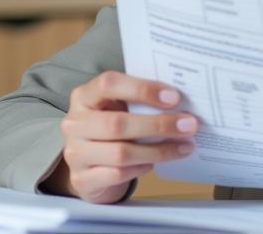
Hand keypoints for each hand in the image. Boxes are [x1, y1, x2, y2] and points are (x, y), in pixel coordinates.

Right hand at [41, 71, 199, 203]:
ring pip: (121, 153)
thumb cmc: (111, 129)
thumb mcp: (118, 108)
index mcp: (83, 96)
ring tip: (183, 146)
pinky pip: (117, 174)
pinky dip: (141, 168)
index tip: (174, 97)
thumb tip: (180, 100)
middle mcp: (74, 123)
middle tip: (188, 125)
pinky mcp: (82, 179)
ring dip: (158, 150)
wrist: (89, 166)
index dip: (142, 89)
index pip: (109, 84)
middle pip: (117, 123)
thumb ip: (139, 101)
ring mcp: (75, 153)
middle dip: (159, 124)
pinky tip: (155, 163)